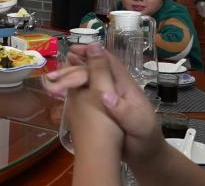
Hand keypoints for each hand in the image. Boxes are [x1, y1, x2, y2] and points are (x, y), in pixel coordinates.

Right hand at [43, 44, 163, 164]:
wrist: (147, 156)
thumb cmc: (145, 138)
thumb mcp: (138, 124)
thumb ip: (123, 110)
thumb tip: (104, 94)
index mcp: (125, 88)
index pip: (109, 63)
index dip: (92, 53)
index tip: (74, 49)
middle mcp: (115, 89)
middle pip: (97, 69)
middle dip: (79, 62)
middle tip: (61, 62)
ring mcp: (108, 100)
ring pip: (90, 81)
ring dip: (75, 74)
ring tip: (57, 74)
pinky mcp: (102, 110)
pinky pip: (87, 95)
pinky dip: (75, 89)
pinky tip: (63, 91)